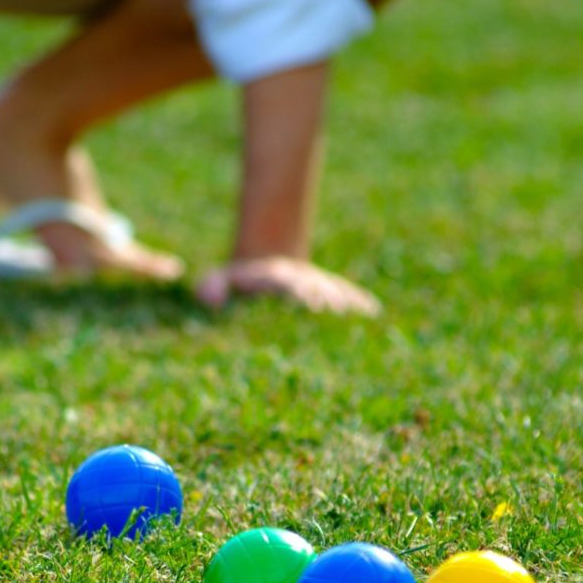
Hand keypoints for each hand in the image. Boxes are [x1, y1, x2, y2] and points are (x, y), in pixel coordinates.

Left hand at [196, 257, 382, 315]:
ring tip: (354, 315)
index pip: (286, 282)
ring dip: (343, 301)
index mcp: (274, 276)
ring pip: (333, 290)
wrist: (266, 267)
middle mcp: (299, 277)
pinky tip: (373, 311)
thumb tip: (210, 298)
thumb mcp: (221, 279)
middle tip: (332, 310)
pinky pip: (347, 293)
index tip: (306, 300)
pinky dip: (359, 300)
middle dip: (322, 297)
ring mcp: (316, 282)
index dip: (296, 290)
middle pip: (313, 286)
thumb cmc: (240, 282)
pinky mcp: (329, 288)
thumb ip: (212, 285)